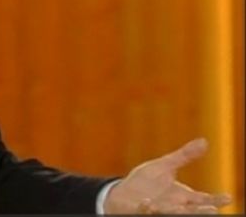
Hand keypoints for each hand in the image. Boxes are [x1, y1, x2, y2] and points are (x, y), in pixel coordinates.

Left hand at [104, 138, 231, 213]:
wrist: (122, 194)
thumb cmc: (146, 183)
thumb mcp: (165, 166)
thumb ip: (184, 156)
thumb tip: (204, 141)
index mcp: (183, 198)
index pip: (204, 200)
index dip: (216, 200)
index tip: (228, 197)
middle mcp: (174, 207)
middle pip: (192, 212)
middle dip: (201, 212)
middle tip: (212, 210)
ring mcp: (159, 211)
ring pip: (172, 214)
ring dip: (178, 213)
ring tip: (183, 210)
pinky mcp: (140, 212)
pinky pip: (144, 212)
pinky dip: (147, 208)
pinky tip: (147, 203)